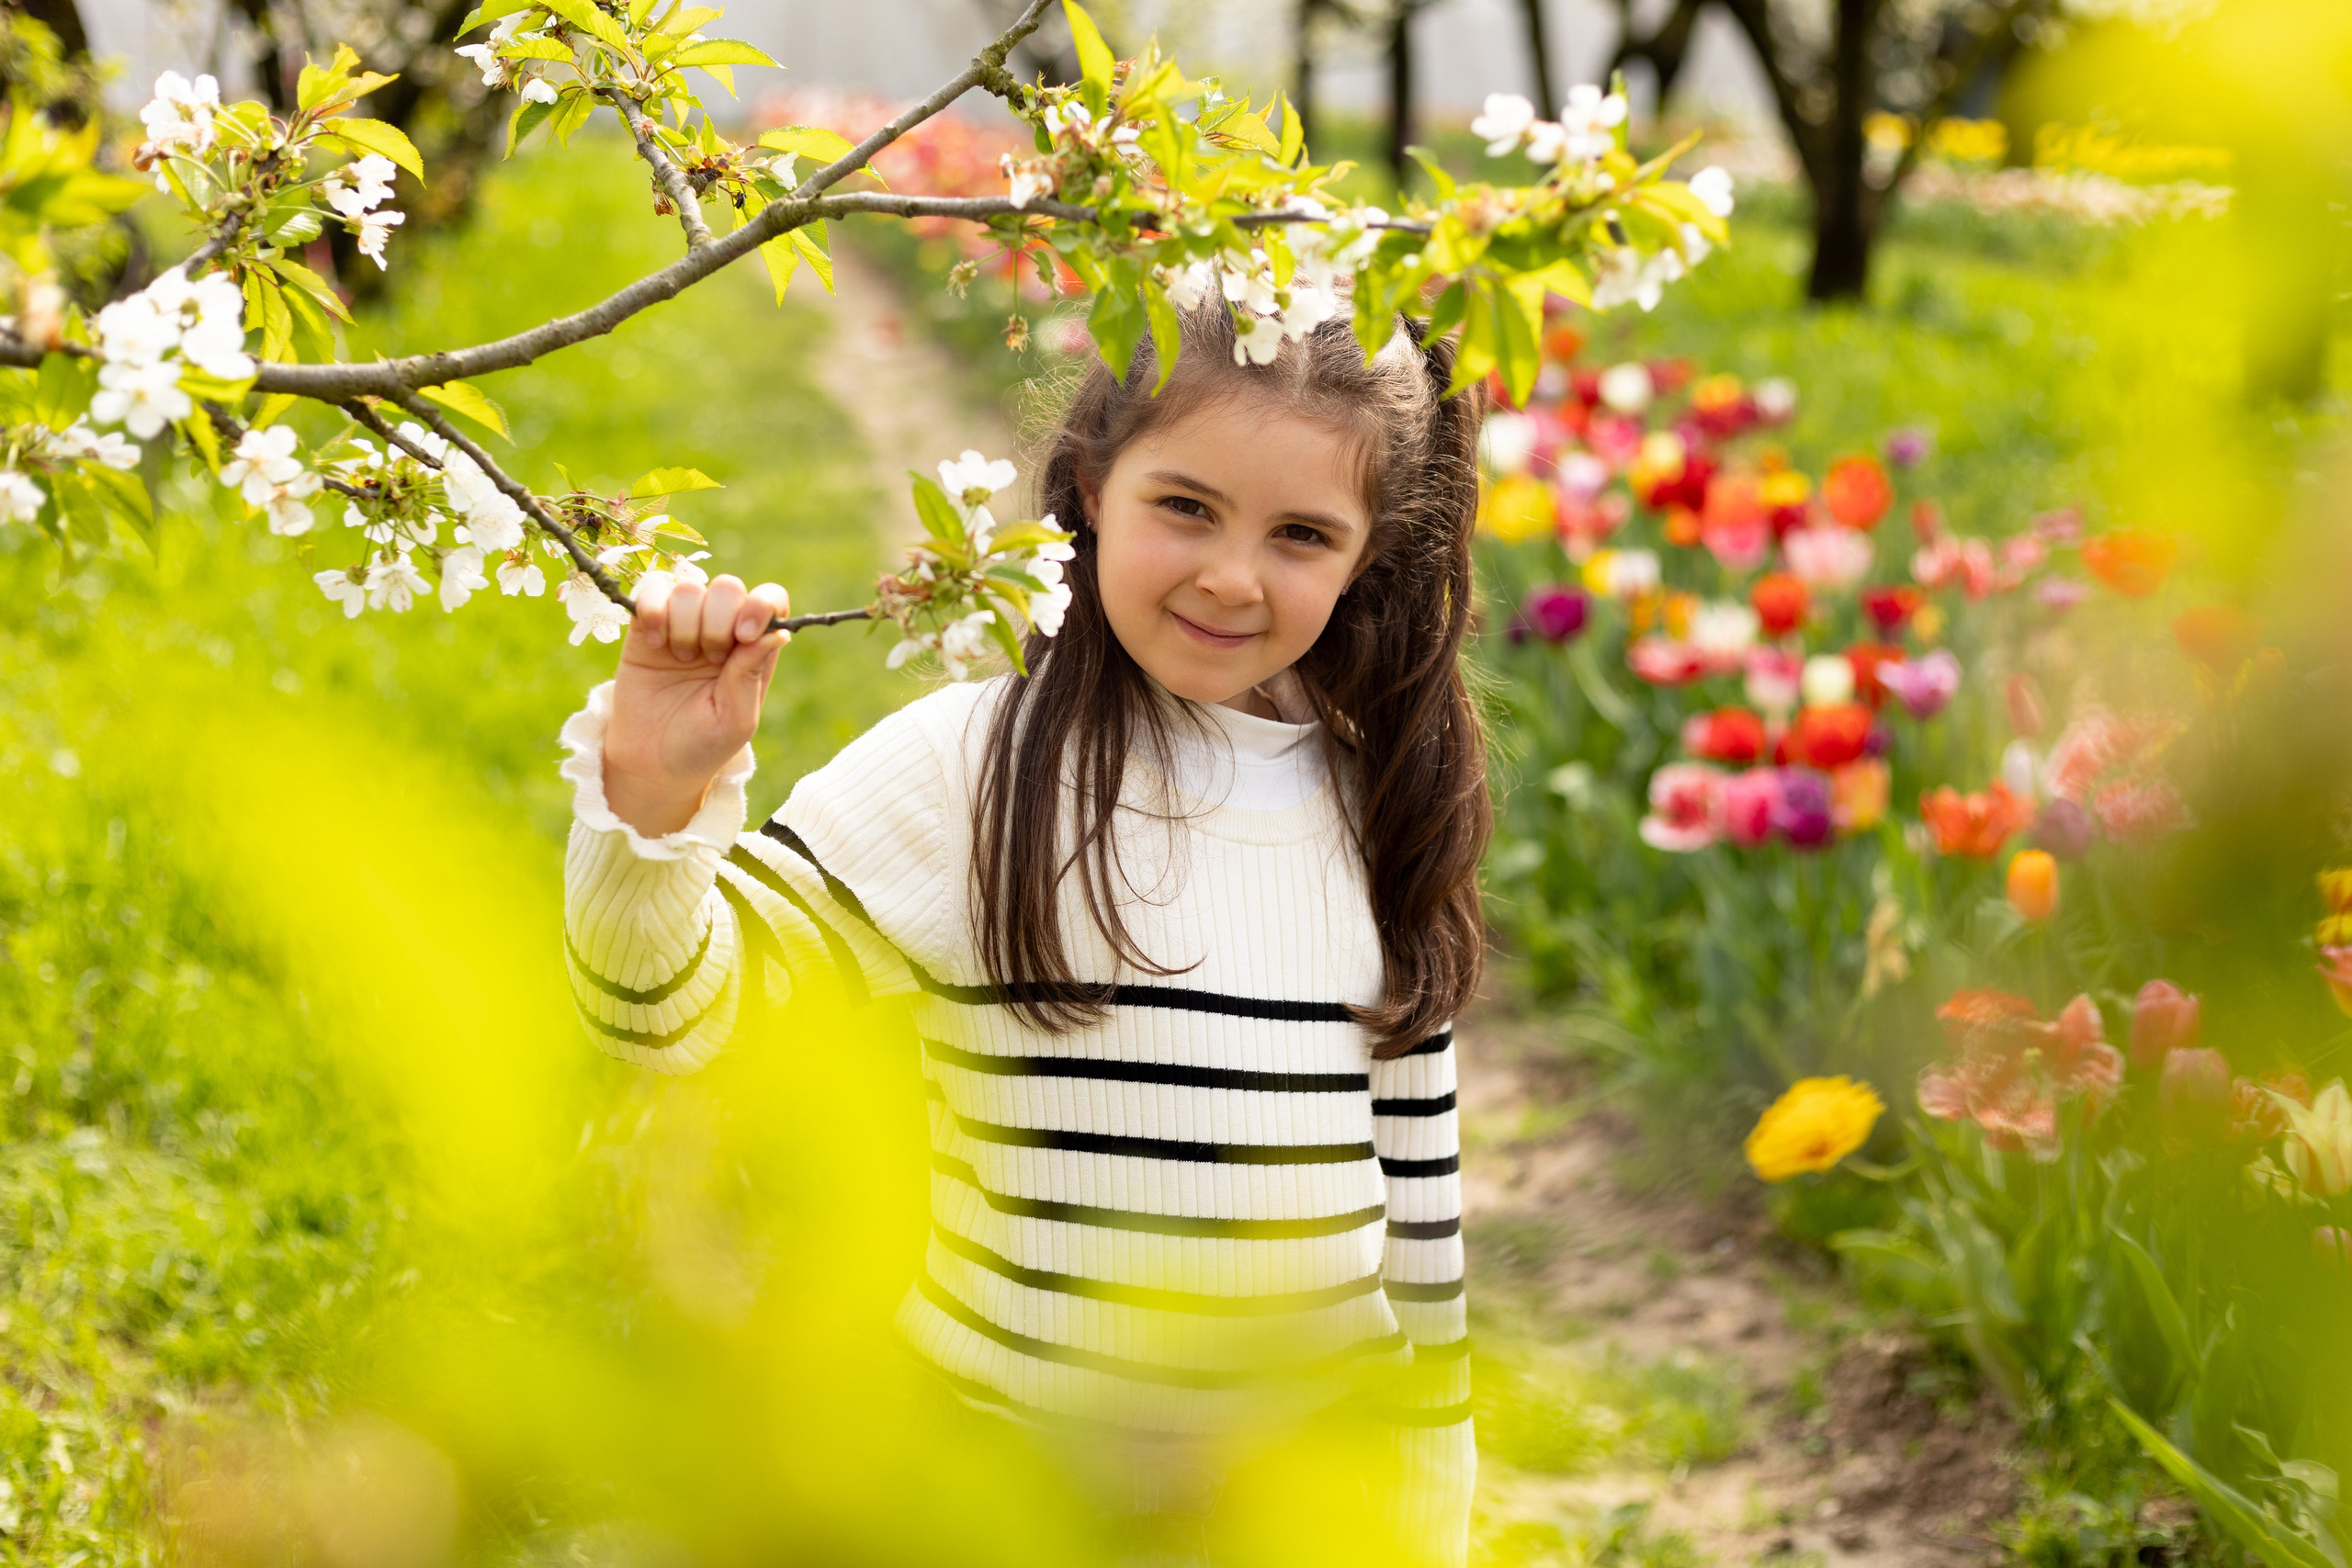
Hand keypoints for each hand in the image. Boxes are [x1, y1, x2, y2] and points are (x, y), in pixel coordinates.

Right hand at [601, 573, 789, 836]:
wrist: (649, 762)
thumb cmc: (701, 745)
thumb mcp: (735, 720)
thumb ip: (751, 674)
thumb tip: (778, 632)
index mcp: (752, 649)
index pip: (769, 599)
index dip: (760, 605)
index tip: (744, 636)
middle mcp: (721, 629)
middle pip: (728, 587)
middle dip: (719, 620)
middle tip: (710, 658)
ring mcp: (683, 624)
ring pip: (689, 588)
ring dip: (686, 623)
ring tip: (681, 658)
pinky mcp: (646, 626)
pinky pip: (651, 590)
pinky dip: (653, 610)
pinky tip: (655, 643)